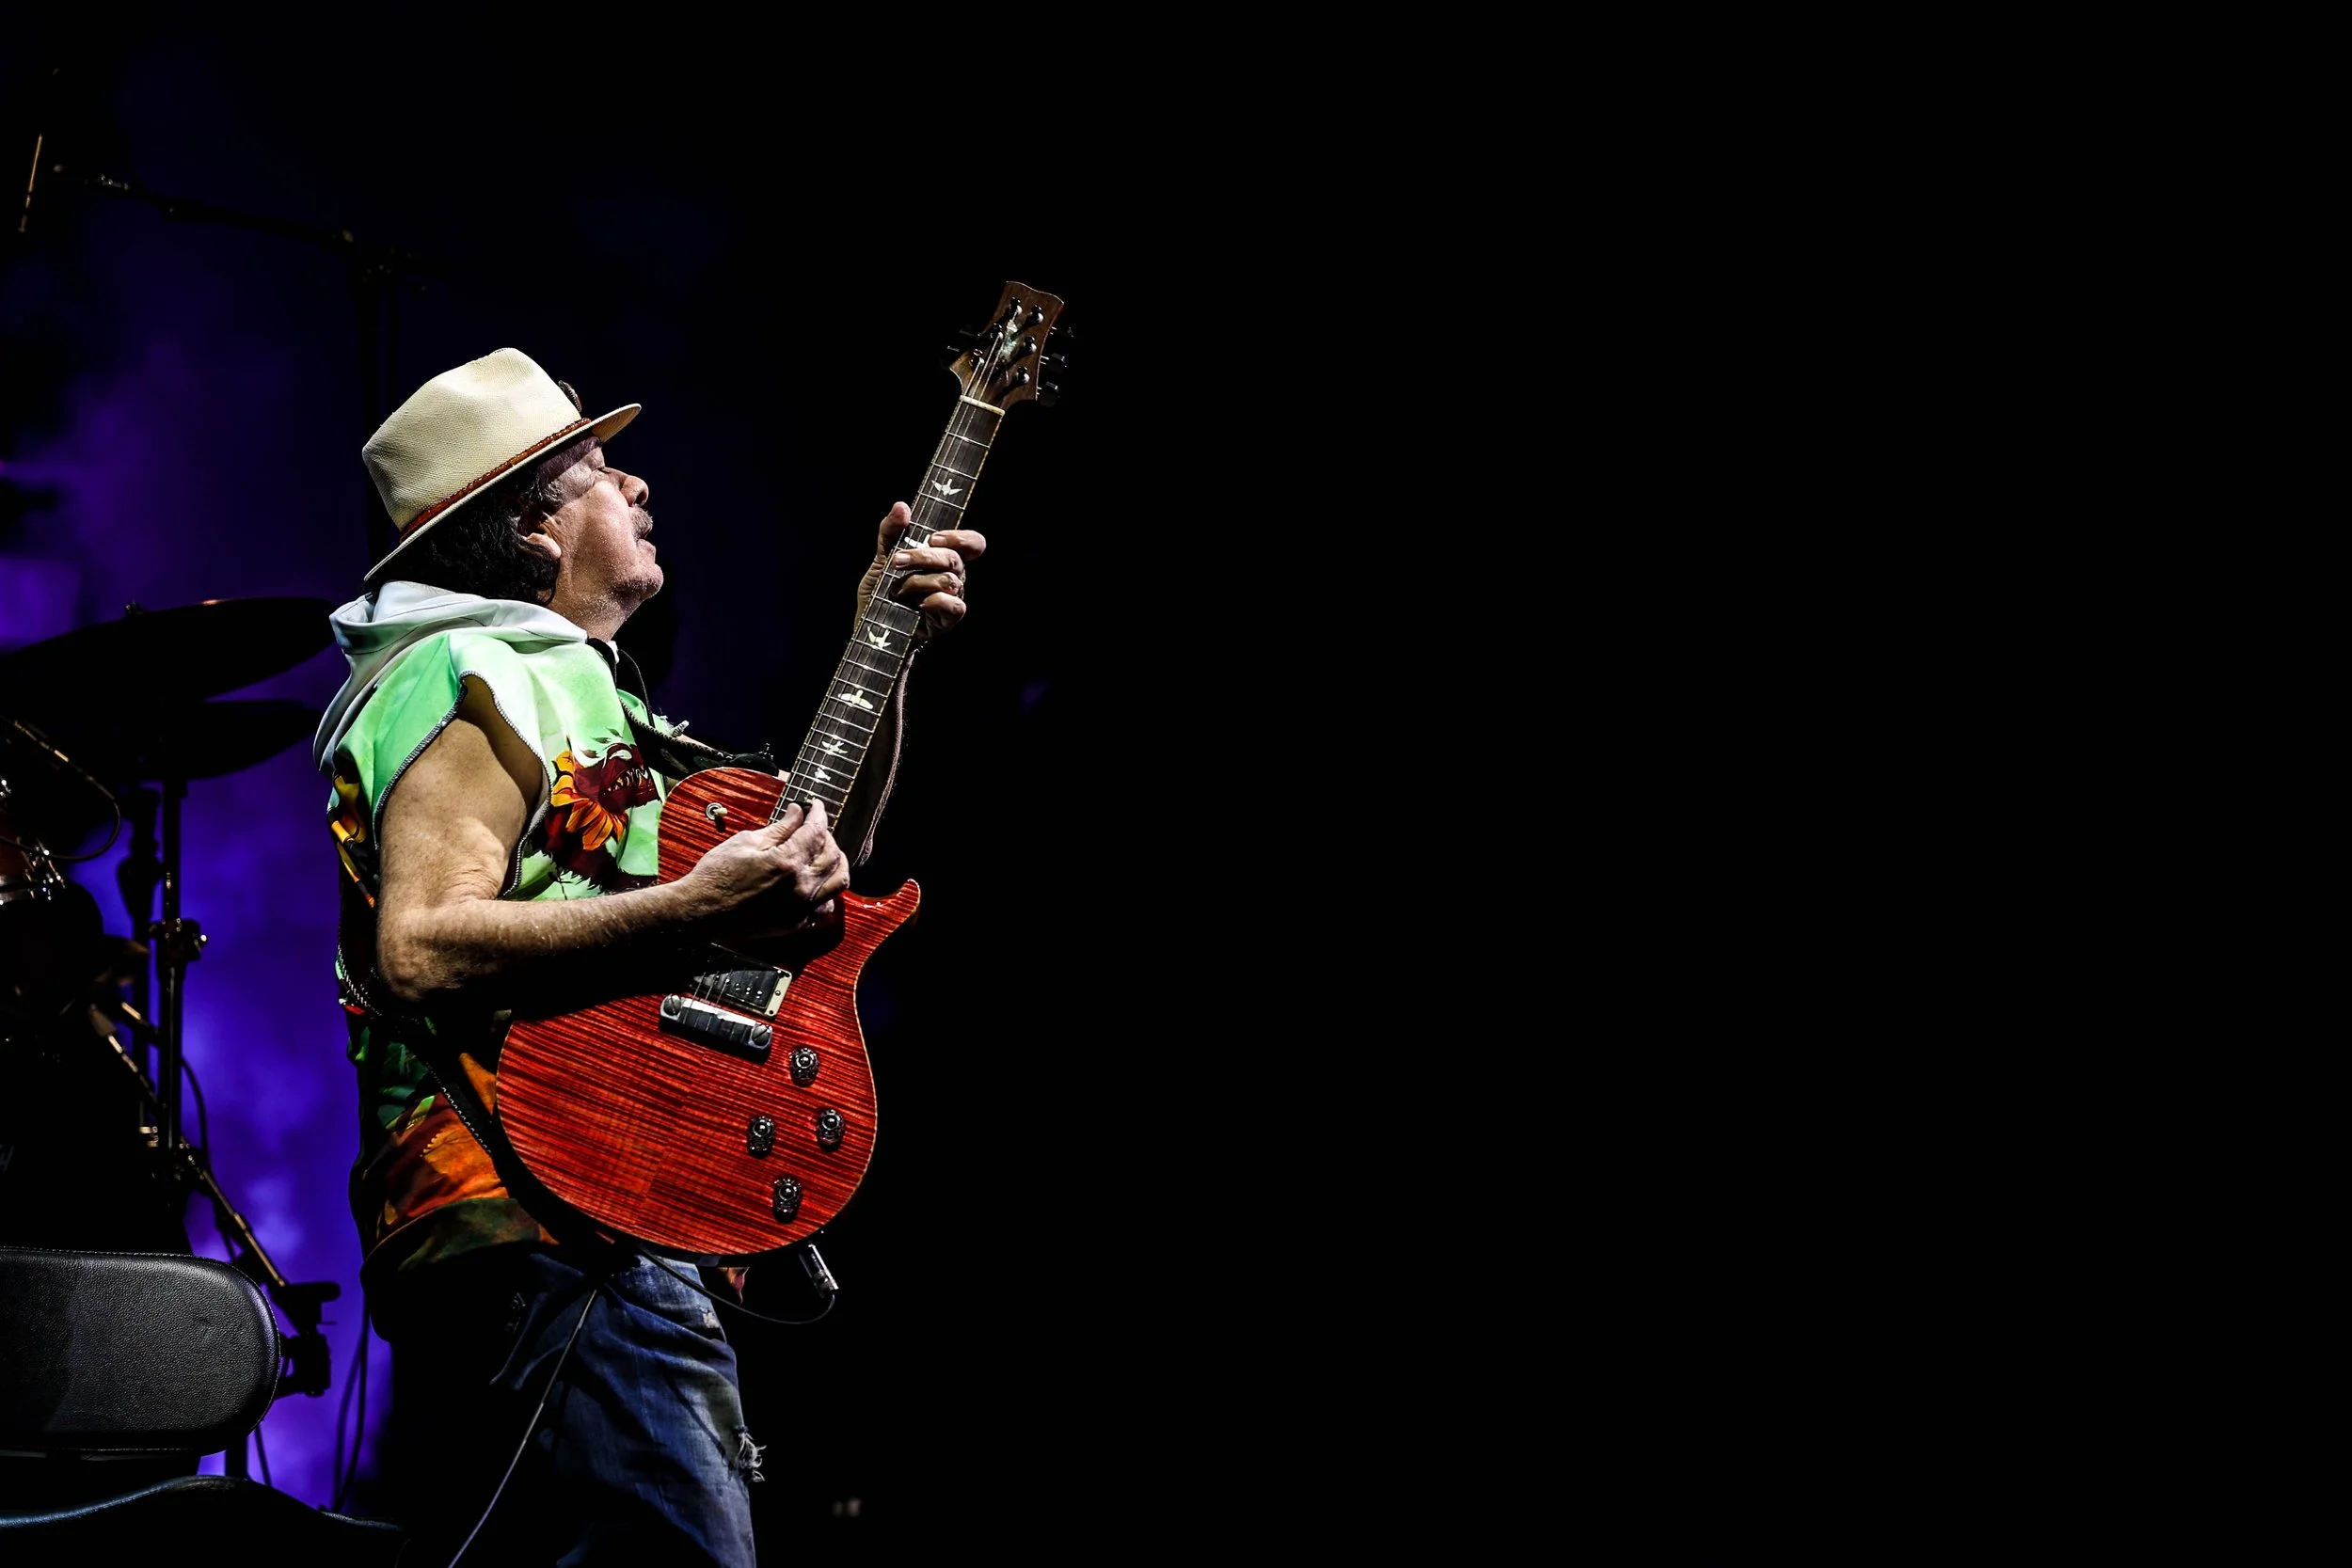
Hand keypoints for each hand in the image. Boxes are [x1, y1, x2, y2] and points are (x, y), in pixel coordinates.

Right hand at [682, 800, 847, 936]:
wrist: (701, 911)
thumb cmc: (717, 873)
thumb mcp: (746, 842)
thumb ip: (779, 828)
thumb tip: (798, 813)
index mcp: (788, 862)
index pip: (816, 831)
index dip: (819, 814)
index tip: (816, 806)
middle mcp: (801, 887)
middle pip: (833, 855)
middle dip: (827, 835)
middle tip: (813, 827)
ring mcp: (801, 908)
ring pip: (838, 881)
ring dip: (836, 862)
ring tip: (823, 852)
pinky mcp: (796, 923)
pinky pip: (826, 905)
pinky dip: (827, 890)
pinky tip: (816, 880)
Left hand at [855, 501, 987, 645]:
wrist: (870, 625)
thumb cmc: (880, 591)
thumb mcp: (880, 557)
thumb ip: (891, 531)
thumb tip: (902, 506)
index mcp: (944, 558)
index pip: (972, 542)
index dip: (960, 538)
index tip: (933, 538)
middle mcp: (953, 577)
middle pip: (955, 559)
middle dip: (923, 557)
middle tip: (897, 561)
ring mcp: (951, 599)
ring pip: (949, 581)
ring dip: (917, 581)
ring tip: (896, 589)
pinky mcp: (946, 620)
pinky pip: (954, 605)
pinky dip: (935, 601)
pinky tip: (918, 603)